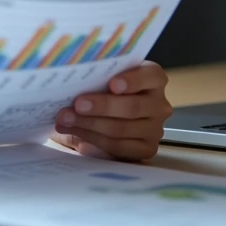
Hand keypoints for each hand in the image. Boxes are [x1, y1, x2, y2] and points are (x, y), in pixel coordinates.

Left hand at [52, 60, 172, 160]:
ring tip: (66, 119)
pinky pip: (118, 146)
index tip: (113, 84)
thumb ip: (99, 76)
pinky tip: (76, 133)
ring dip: (90, 124)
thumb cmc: (103, 89)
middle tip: (77, 104)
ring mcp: (155, 129)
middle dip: (102, 106)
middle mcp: (159, 104)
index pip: (151, 76)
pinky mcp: (146, 149)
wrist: (104, 117)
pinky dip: (93, 139)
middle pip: (132, 106)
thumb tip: (74, 79)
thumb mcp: (104, 79)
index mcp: (153, 79)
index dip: (133, 80)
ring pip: (122, 129)